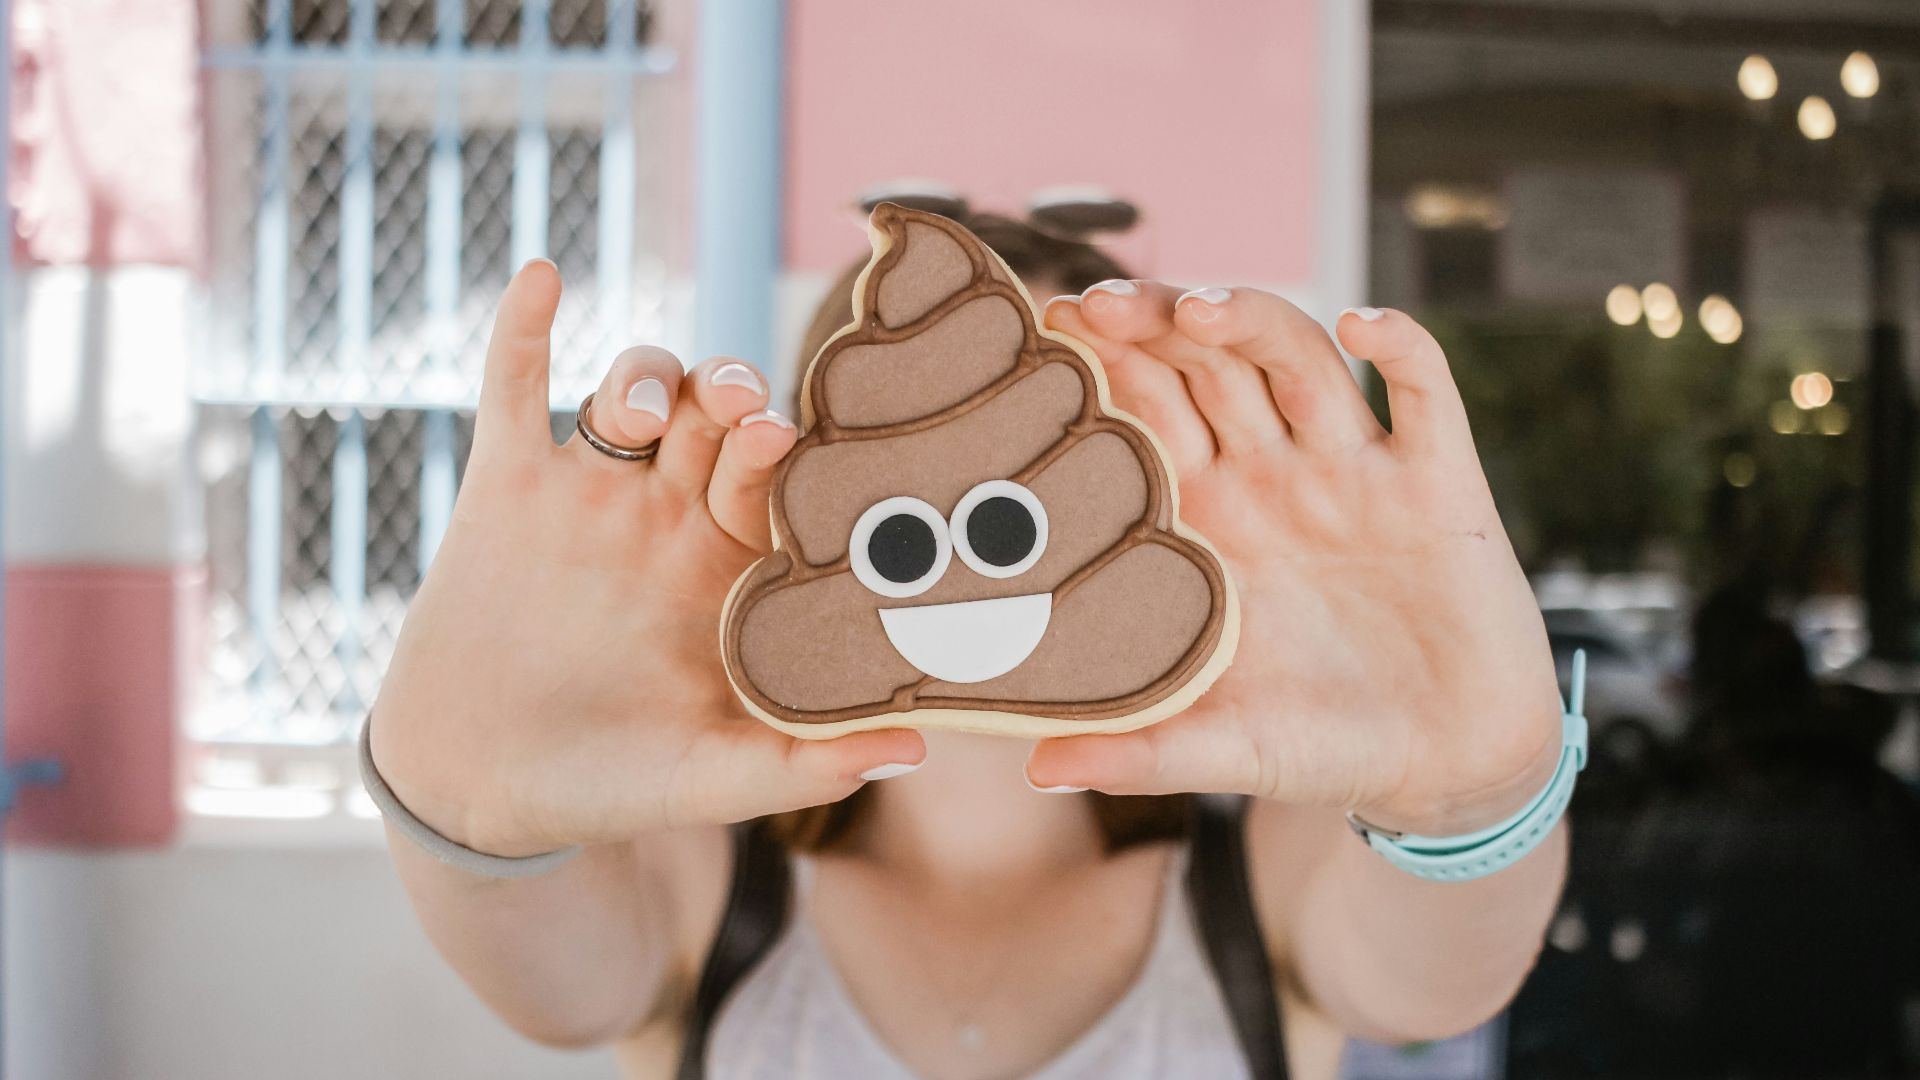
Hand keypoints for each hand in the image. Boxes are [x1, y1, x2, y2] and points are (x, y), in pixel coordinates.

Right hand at [371, 261, 924, 856]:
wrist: (483, 791)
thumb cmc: (612, 786)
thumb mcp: (710, 779)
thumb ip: (801, 764)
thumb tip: (915, 749)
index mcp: (730, 567)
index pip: (779, 481)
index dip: (793, 455)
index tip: (796, 446)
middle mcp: (668, 515)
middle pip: (714, 417)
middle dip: (732, 396)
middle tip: (740, 413)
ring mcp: (589, 494)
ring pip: (632, 388)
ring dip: (644, 377)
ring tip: (635, 416)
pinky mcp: (507, 486)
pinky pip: (515, 386)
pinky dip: (524, 328)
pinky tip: (543, 277)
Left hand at [1026, 282, 1562, 834]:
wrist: (1450, 766)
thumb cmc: (1325, 748)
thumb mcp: (1227, 749)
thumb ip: (1140, 752)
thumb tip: (1037, 769)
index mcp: (1210, 521)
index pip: (1147, 414)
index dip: (1105, 365)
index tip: (1051, 328)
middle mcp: (1275, 477)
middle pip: (1208, 366)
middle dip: (1157, 324)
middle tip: (1103, 304)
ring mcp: (1356, 472)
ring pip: (1299, 359)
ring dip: (1253, 319)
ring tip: (1201, 309)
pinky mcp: (1439, 484)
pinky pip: (1427, 392)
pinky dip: (1402, 347)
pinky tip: (1366, 325)